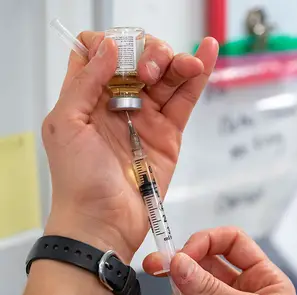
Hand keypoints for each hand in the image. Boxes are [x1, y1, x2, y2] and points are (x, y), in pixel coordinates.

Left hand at [43, 32, 217, 261]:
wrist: (104, 222)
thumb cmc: (77, 181)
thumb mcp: (65, 124)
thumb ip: (85, 82)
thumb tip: (110, 47)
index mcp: (88, 96)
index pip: (101, 52)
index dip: (112, 45)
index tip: (120, 56)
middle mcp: (118, 102)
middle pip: (140, 58)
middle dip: (150, 54)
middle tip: (149, 74)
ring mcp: (146, 116)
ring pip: (166, 75)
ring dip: (177, 61)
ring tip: (185, 65)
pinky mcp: (169, 133)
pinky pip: (185, 99)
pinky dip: (199, 76)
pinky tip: (207, 53)